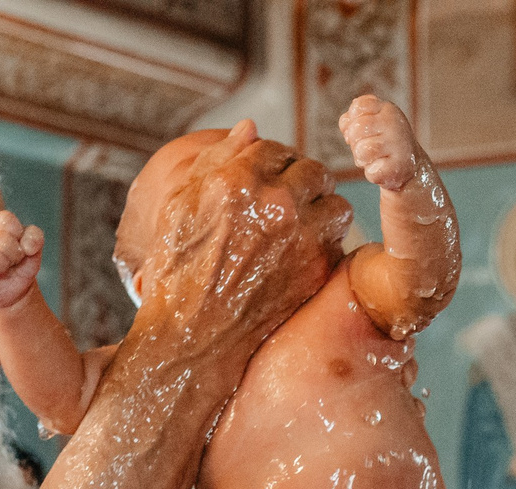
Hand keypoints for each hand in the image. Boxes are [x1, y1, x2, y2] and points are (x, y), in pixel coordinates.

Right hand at [0, 210, 45, 309]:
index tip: (23, 248)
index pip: (6, 220)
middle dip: (14, 255)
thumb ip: (35, 239)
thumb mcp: (33, 250)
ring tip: (1, 273)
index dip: (18, 235)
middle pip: (1, 241)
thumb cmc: (21, 264)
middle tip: (12, 263)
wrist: (15, 289)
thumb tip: (28, 246)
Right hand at [132, 120, 350, 364]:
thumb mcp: (181, 204)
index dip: (271, 162)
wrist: (193, 335)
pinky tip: (305, 250)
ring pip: (335, 203)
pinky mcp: (317, 269)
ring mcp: (301, 238)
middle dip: (301, 181)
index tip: (267, 177)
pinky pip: (338, 238)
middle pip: (312, 171)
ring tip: (301, 224)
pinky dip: (326, 240)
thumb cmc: (177, 268)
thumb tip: (250, 127)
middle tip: (289, 198)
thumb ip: (217, 159)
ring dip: (321, 208)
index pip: (274, 148)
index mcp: (237, 181)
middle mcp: (275, 204)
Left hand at [338, 94, 418, 193]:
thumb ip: (354, 117)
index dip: (352, 122)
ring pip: (361, 151)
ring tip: (374, 158)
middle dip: (355, 142)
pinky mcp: (399, 166)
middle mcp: (394, 122)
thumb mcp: (371, 122)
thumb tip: (346, 123)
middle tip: (367, 148)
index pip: (357, 107)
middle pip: (356, 129)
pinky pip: (371, 172)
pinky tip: (383, 169)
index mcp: (387, 108)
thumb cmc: (383, 142)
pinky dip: (372, 174)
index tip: (363, 131)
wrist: (410, 165)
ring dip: (362, 159)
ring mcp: (398, 144)